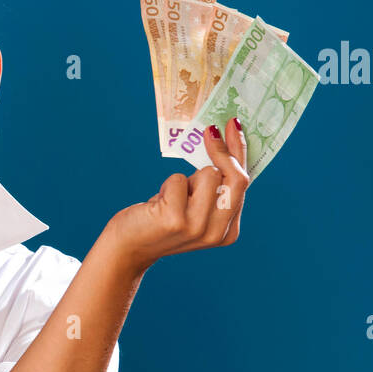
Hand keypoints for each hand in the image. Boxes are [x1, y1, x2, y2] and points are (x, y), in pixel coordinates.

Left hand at [105, 116, 248, 274]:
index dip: (239, 151)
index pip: (243, 184)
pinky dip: (167, 185)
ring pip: (208, 175)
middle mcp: (216, 232)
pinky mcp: (175, 219)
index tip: (234, 124)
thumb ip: (213, 189)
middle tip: (211, 130)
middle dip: (224, 150)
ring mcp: (197, 227)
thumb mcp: (195, 208)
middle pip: (235, 179)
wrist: (129, 246)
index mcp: (228, 231)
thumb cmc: (162, 219)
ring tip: (171, 196)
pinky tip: (157, 203)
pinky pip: (178, 180)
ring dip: (187, 178)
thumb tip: (222, 142)